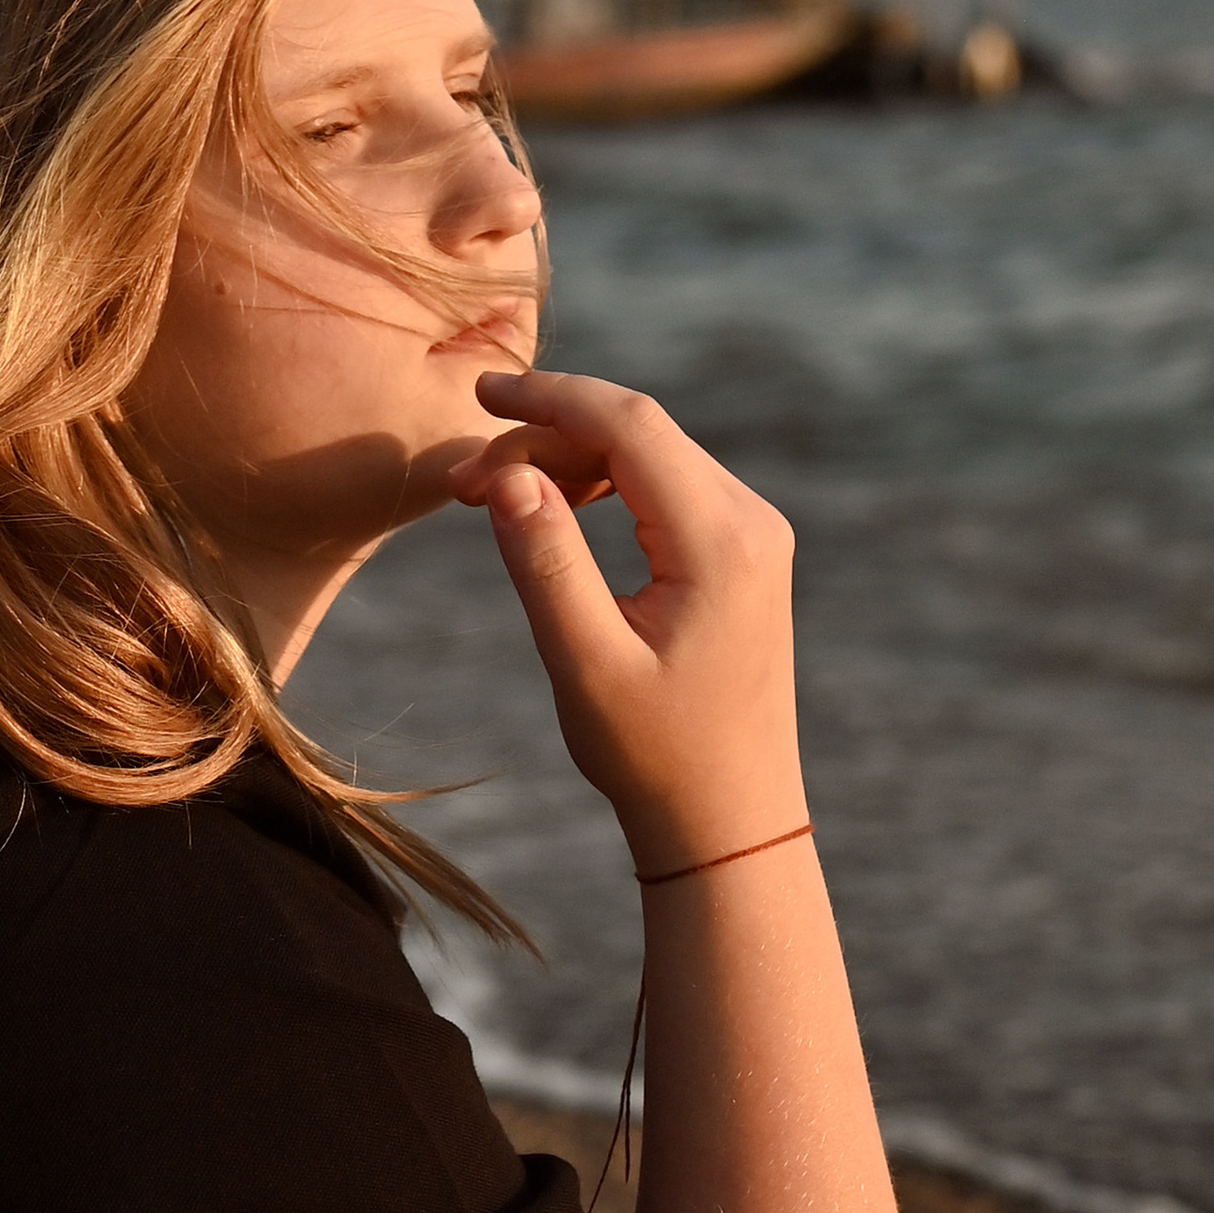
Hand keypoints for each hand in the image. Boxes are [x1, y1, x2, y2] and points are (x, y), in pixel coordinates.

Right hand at [446, 368, 802, 866]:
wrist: (729, 819)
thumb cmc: (655, 755)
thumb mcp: (584, 664)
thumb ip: (545, 564)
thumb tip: (507, 474)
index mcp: (721, 540)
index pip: (629, 425)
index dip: (549, 399)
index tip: (477, 393)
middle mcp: (751, 521)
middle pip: (638, 431)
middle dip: (545, 436)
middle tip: (460, 483)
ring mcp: (753, 534)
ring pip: (649, 455)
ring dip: (568, 462)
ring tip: (490, 501)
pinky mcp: (742, 553)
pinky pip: (665, 487)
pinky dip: (602, 485)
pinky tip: (550, 513)